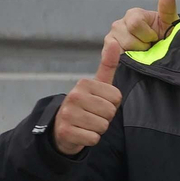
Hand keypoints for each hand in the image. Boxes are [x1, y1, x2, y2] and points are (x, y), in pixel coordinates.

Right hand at [52, 26, 125, 156]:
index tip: (99, 103)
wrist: (62, 127)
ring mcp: (68, 114)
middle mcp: (74, 96)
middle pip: (110, 112)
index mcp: (84, 83)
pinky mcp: (66, 132)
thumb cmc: (86, 105)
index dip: (112, 104)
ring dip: (98, 129)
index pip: (116, 97)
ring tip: (87, 123)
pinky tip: (81, 133)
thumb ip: (107, 65)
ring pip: (103, 126)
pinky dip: (91, 139)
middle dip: (106, 117)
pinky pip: (94, 139)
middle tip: (93, 115)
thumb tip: (114, 41)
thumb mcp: (97, 85)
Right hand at [107, 0, 179, 54]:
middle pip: (128, 40)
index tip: (155, 37)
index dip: (148, 35)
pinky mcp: (108, 50)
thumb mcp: (170, 23)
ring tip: (143, 52)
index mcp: (133, 15)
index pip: (135, 24)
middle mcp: (119, 24)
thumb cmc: (165, 36)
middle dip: (143, 47)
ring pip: (121, 49)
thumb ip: (168, 8)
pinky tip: (133, 57)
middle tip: (150, 46)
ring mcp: (112, 37)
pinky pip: (111, 56)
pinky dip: (124, 59)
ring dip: (136, 55)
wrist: (161, 51)